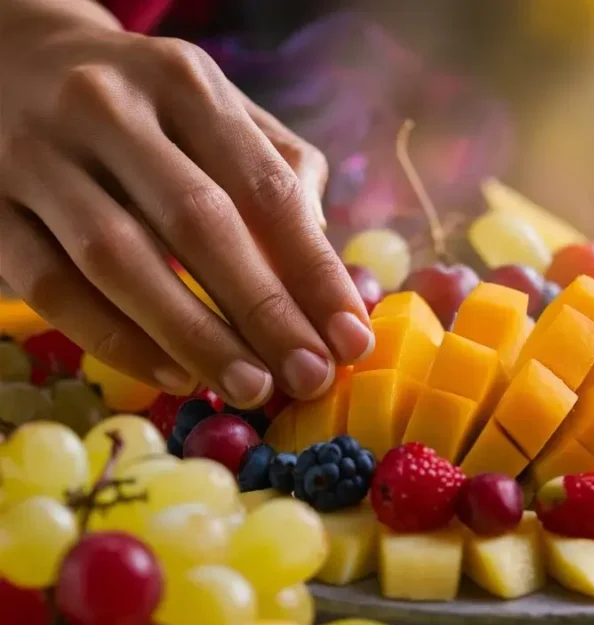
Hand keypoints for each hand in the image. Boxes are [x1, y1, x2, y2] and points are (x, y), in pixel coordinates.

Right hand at [0, 7, 371, 407]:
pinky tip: (173, 375)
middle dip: (265, 311)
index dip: (315, 272)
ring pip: (120, 259)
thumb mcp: (218, 113)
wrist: (12, 61)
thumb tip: (324, 271)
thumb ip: (279, 176)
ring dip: (194, 335)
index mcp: (185, 83)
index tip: (353, 339)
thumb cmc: (147, 108)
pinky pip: (52, 288)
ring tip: (251, 387)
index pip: (266, 189)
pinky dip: (116, 340)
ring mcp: (37, 156)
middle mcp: (108, 108)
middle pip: (198, 223)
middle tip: (310, 376)